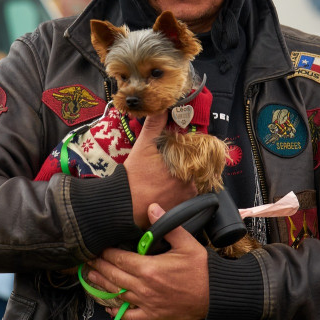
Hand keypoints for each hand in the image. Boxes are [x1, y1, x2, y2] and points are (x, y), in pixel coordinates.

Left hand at [87, 203, 209, 319]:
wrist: (216, 296)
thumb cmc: (202, 269)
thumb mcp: (187, 243)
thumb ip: (167, 225)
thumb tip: (152, 206)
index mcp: (149, 268)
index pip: (118, 259)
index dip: (105, 253)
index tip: (96, 247)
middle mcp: (143, 287)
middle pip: (113, 276)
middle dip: (98, 267)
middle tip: (87, 261)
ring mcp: (146, 303)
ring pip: (117, 294)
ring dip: (101, 286)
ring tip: (89, 278)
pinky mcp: (152, 315)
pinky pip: (129, 316)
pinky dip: (116, 312)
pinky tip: (108, 308)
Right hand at [124, 111, 195, 227]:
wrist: (123, 204)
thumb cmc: (133, 176)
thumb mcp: (143, 145)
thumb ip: (155, 125)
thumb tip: (161, 107)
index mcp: (185, 166)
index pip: (195, 157)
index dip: (187, 155)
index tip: (176, 157)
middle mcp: (190, 184)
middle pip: (192, 172)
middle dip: (182, 169)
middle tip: (163, 170)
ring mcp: (185, 200)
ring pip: (188, 187)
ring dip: (180, 184)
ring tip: (162, 182)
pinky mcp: (178, 212)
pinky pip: (183, 201)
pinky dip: (176, 197)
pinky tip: (163, 193)